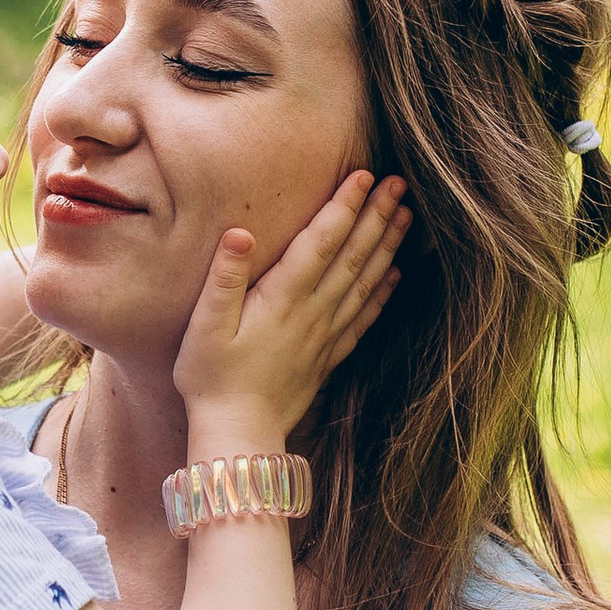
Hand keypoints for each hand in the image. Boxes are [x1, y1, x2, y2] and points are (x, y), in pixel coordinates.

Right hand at [170, 170, 407, 453]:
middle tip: (400, 183)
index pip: (320, 242)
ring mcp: (324, 335)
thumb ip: (225, 278)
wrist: (237, 434)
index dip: (344, 206)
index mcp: (283, 298)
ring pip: (364, 282)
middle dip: (376, 216)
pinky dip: (382, 294)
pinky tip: (395, 275)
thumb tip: (239, 232)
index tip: (365, 175)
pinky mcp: (327, 356)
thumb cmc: (211, 378)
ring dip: (386, 246)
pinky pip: (362, 318)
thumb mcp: (205, 326)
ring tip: (406, 216)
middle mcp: (312, 312)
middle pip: (351, 256)